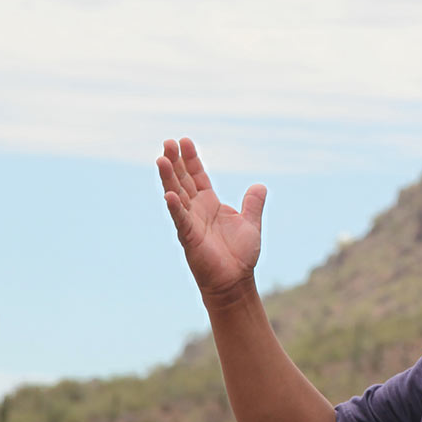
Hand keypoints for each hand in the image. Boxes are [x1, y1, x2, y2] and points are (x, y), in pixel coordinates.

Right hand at [157, 138, 266, 301]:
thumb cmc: (240, 255)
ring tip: (161, 158)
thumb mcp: (251, 223)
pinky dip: (175, 207)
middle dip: (175, 161)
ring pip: (176, 195)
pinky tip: (169, 194)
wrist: (235, 281)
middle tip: (167, 141)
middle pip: (183, 180)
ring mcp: (190, 222)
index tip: (184, 140)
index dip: (190, 159)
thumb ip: (253, 204)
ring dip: (168, 178)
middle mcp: (197, 210)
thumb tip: (260, 185)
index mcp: (210, 204)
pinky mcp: (189, 238)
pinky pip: (181, 219)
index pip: (197, 176)